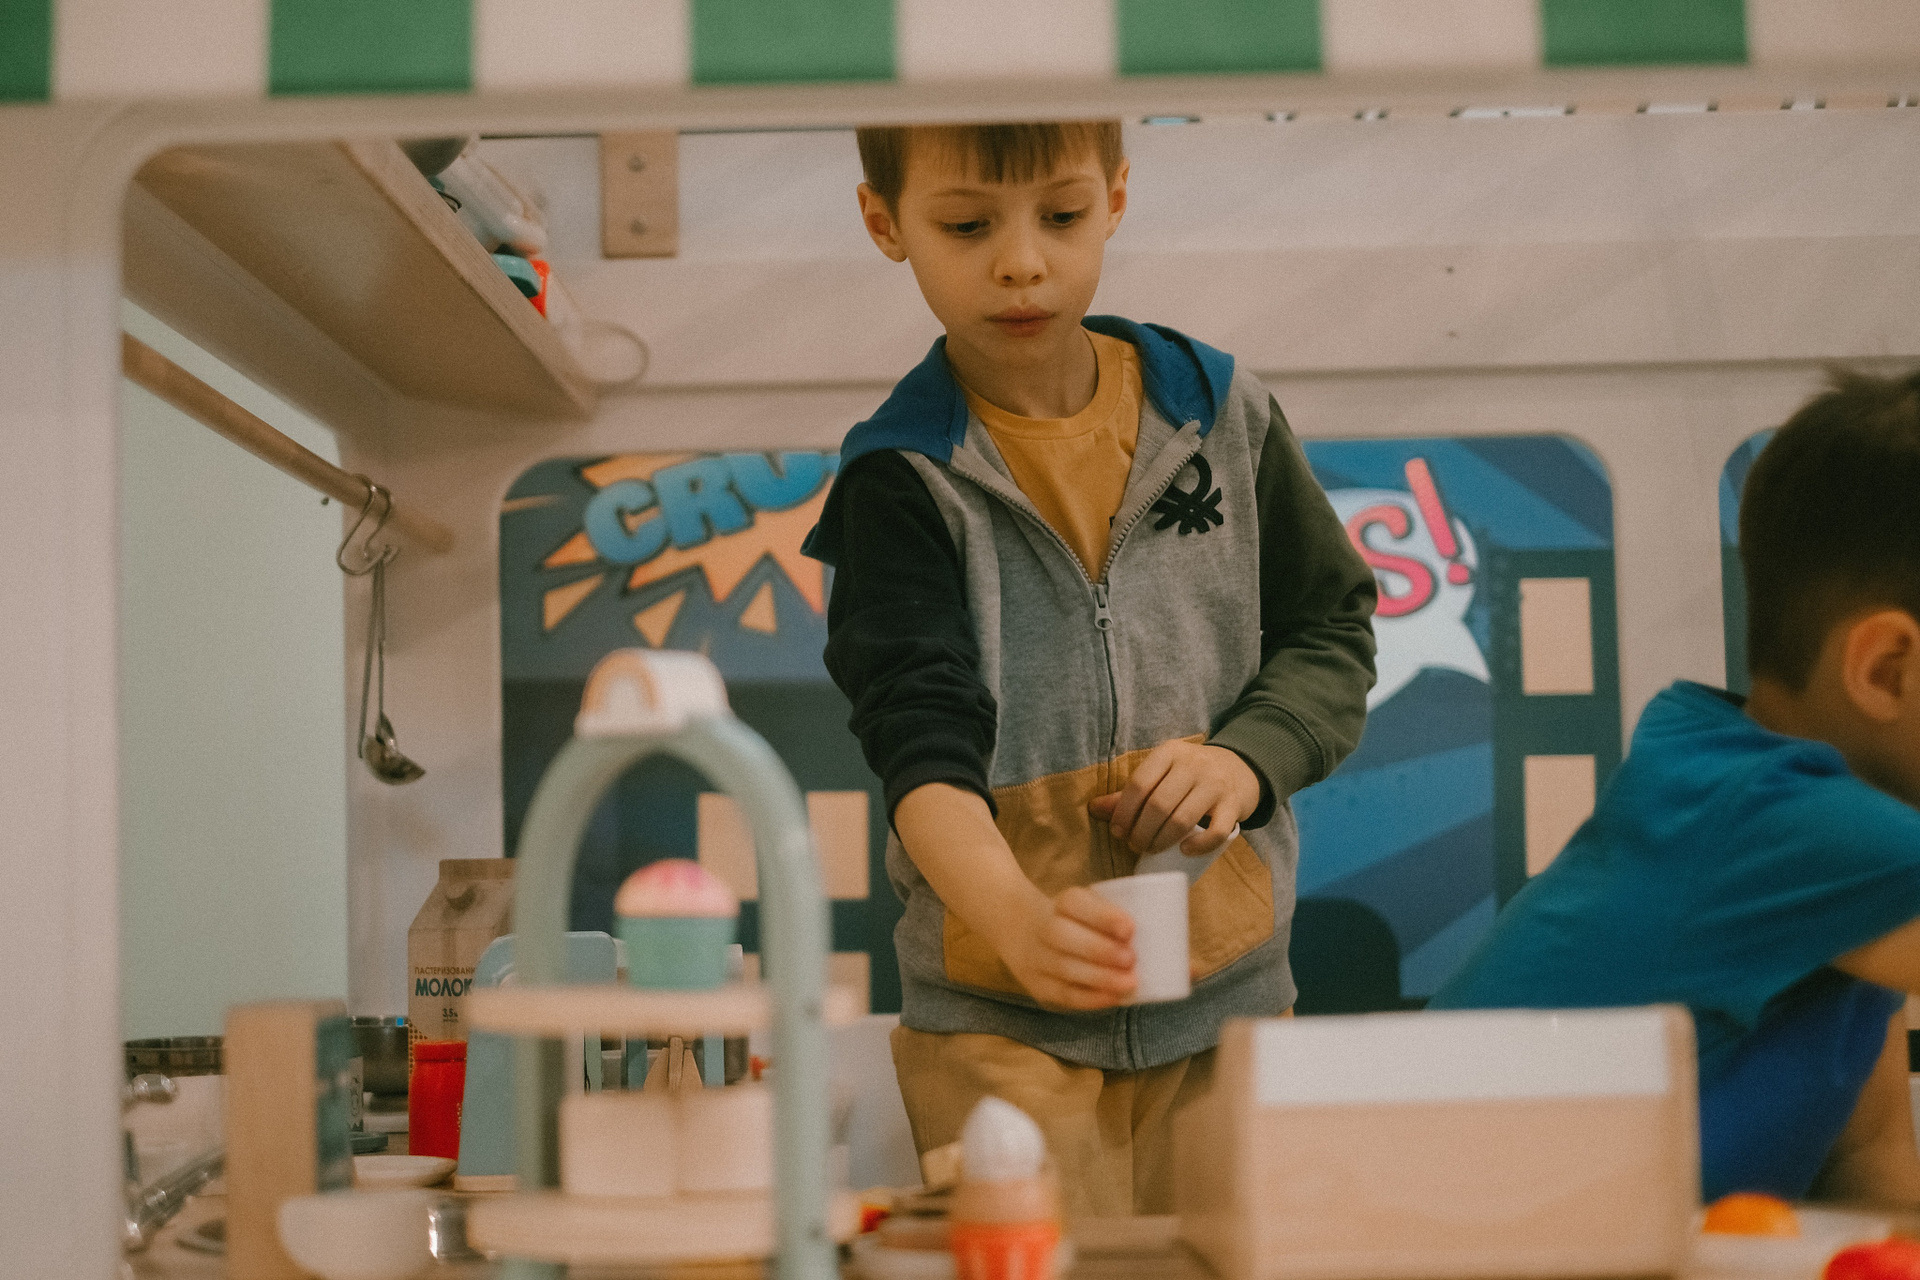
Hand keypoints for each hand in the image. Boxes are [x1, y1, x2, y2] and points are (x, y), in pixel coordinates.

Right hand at [996, 886, 1137, 1010]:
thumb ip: (1113, 919)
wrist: (1019, 931)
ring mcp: (1036, 958)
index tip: (1129, 928)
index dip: (1102, 916)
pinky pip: (1062, 994)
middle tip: (1130, 959)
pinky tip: (1112, 998)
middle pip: (1062, 935)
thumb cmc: (1074, 922)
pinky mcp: (1037, 985)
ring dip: (1099, 978)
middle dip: (1099, 949)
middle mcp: (1042, 927)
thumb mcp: (1089, 908)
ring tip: (1128, 982)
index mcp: (1060, 903)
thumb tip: (1147, 939)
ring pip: (1063, 968)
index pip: (1074, 902)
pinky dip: (1090, 998)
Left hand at [1089, 741, 1259, 856]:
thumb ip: (1130, 792)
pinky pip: (1217, 831)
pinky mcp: (1234, 805)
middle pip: (1158, 804)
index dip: (1124, 811)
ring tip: (1151, 849)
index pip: (1139, 783)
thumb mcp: (1161, 773)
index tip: (1118, 831)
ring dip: (1162, 841)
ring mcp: (1216, 784)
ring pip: (1183, 819)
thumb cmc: (1189, 774)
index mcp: (1170, 752)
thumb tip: (1094, 808)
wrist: (1238, 768)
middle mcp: (1194, 764)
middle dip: (1141, 831)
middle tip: (1135, 844)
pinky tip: (1184, 850)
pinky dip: (1199, 845)